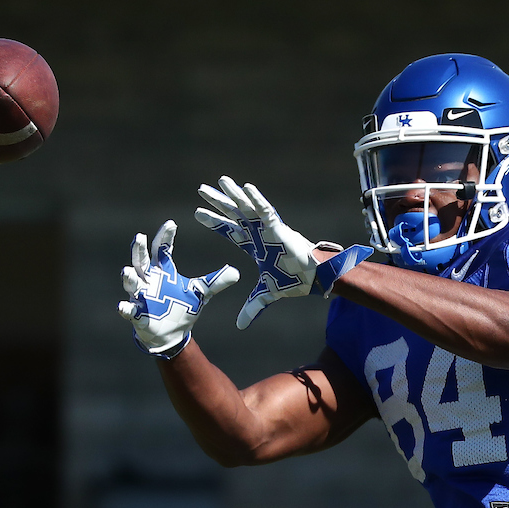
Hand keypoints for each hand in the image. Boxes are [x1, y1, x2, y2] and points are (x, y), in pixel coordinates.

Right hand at [118, 219, 238, 354]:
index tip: (171, 224)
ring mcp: (141, 296)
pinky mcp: (137, 314)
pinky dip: (126, 308)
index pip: (162, 249)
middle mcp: (149, 280)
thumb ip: (215, 282)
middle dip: (139, 250)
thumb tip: (236, 272)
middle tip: (140, 237)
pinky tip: (123, 306)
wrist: (172, 334)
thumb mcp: (200, 293)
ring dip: (130, 277)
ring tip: (127, 271)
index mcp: (163, 271)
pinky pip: (129, 310)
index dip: (166, 237)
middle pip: (141, 260)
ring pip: (132, 283)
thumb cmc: (182, 308)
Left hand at [195, 177, 342, 329]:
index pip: (229, 230)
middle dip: (217, 202)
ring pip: (247, 207)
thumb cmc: (293, 281)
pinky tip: (246, 188)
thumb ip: (252, 307)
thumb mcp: (266, 294)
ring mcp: (268, 228)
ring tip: (221, 181)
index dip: (214, 222)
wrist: (312, 279)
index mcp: (254, 245)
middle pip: (233, 214)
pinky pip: (266, 210)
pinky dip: (256, 199)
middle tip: (200, 189)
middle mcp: (258, 232)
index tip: (197, 213)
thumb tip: (240, 326)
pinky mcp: (279, 227)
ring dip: (234, 194)